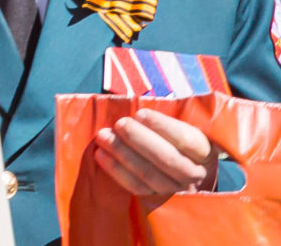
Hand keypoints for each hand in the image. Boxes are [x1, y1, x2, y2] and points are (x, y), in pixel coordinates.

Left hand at [93, 107, 218, 196]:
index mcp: (204, 152)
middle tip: (119, 124)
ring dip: (123, 154)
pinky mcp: (158, 200)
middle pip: (168, 159)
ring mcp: (177, 190)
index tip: (140, 113)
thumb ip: (166, 117)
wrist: (188, 174)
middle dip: (139, 140)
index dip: (162, 126)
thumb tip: (138, 105)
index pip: (187, 140)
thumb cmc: (178, 140)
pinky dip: (116, 171)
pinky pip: (136, 188)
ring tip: (103, 136)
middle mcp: (195, 174)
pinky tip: (100, 154)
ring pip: (149, 175)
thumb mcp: (183, 127)